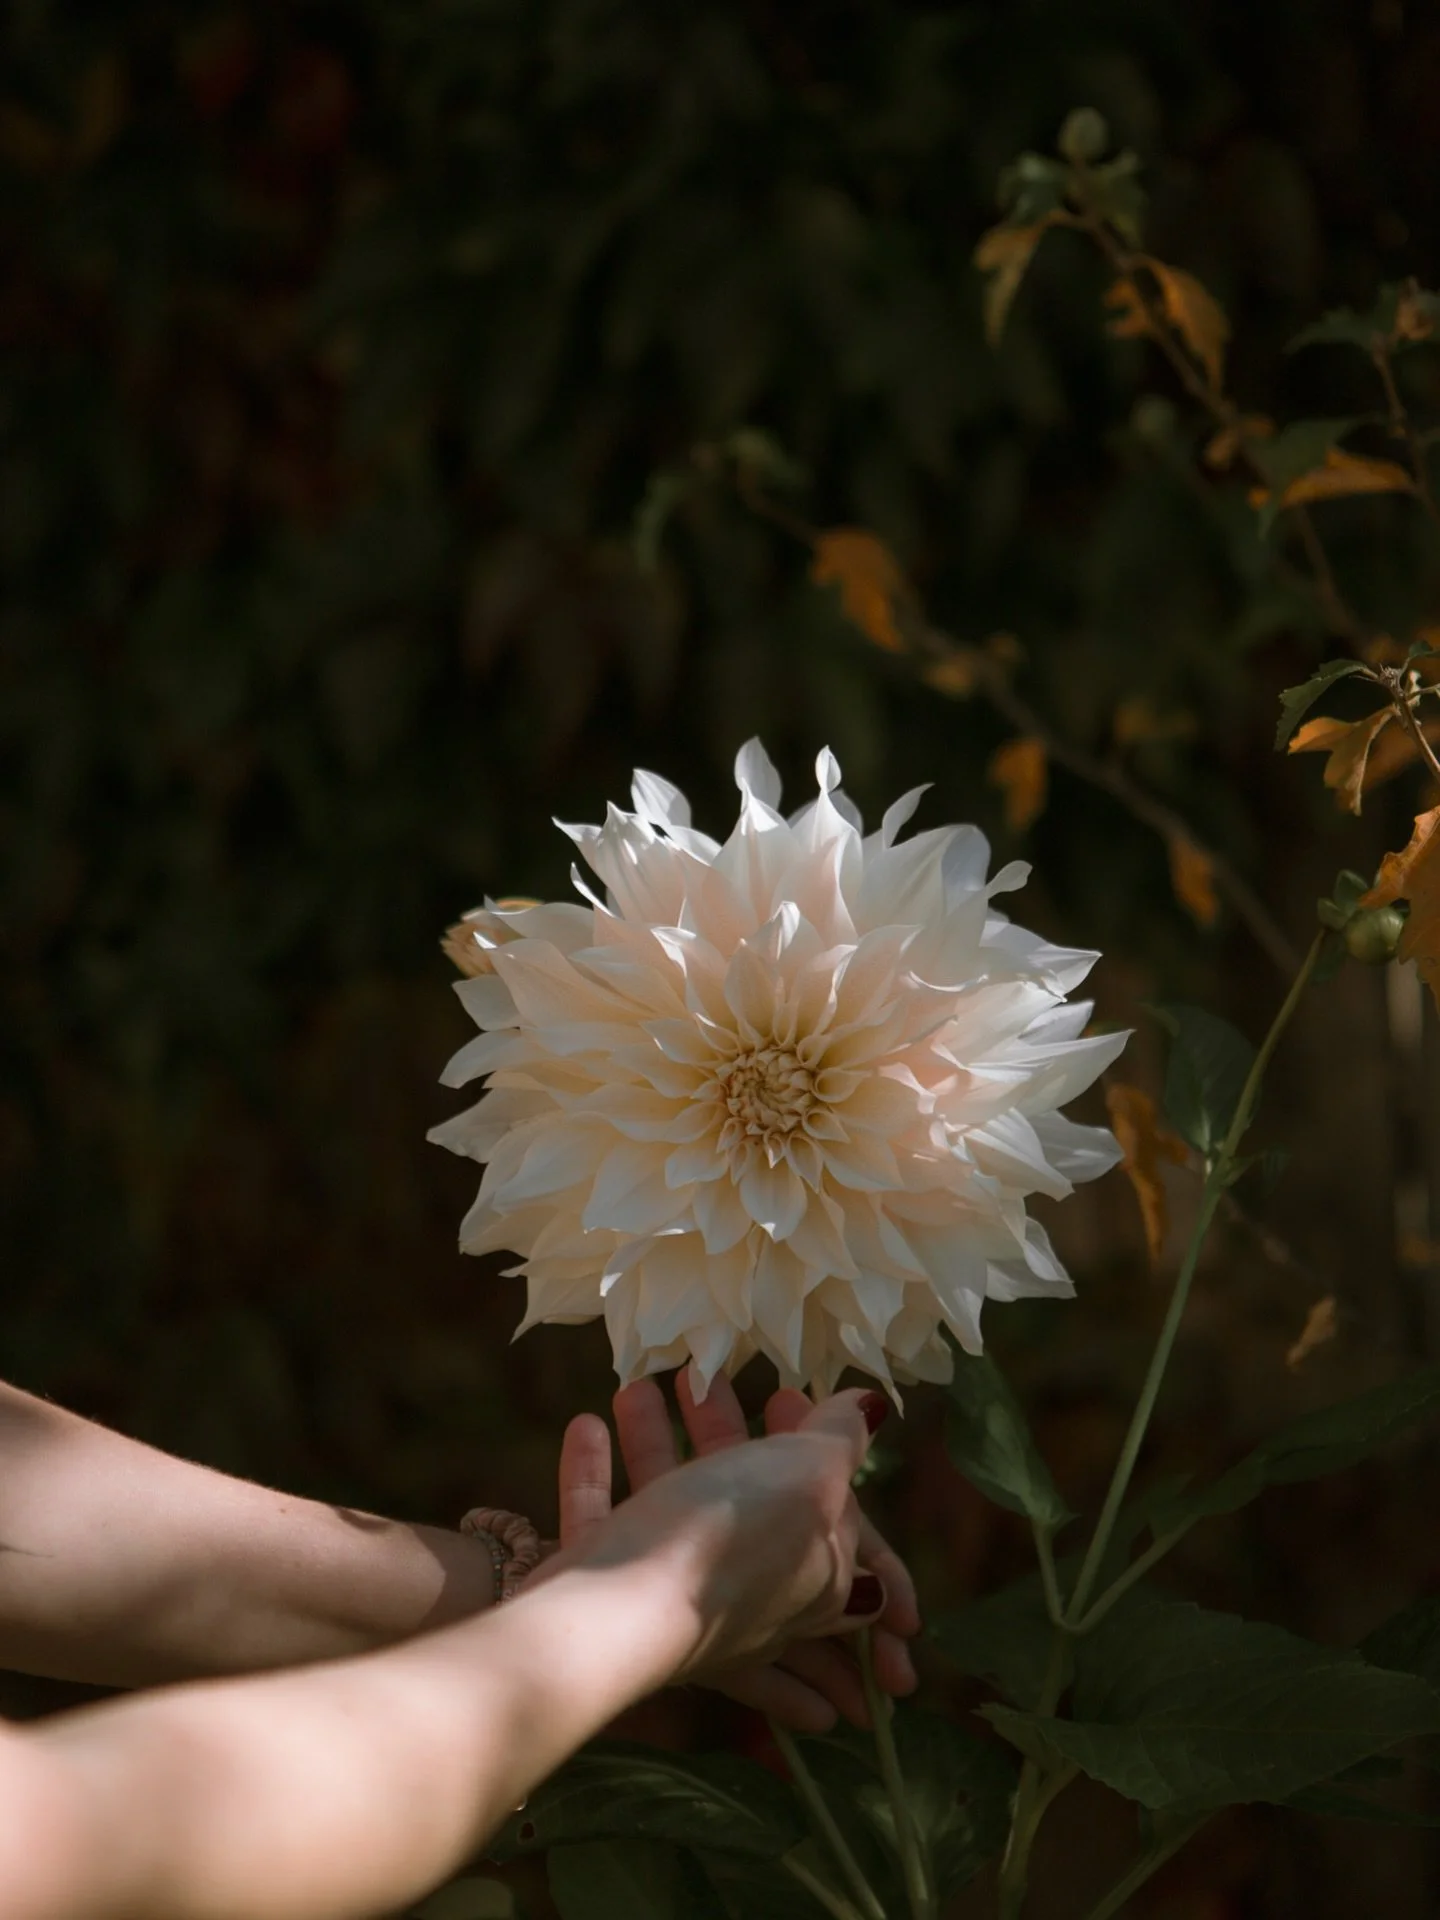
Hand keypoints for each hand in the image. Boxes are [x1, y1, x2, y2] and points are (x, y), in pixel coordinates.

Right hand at [541, 1371, 919, 1731]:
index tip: (789, 1399)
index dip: (825, 1459)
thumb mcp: (810, 1477)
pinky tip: (584, 1426)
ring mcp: (674, 1597)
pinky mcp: (609, 1593)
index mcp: (816, 1579)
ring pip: (666, 1507)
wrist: (619, 1616)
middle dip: (730, 1438)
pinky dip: (591, 1477)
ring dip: (654, 1444)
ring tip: (640, 1383)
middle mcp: (751, 1599)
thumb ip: (837, 1439)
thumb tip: (871, 1408)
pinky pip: (599, 1525)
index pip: (842, 1525)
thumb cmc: (731, 1541)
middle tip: (708, 1382)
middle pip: (744, 1506)